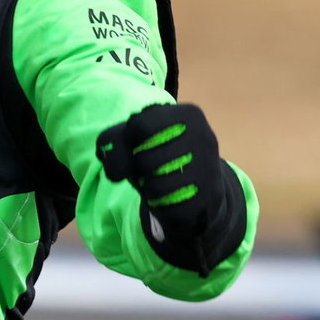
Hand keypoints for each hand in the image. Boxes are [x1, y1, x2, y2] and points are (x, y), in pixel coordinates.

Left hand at [97, 103, 241, 273]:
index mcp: (188, 115)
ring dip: (148, 187)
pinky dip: (160, 204)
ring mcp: (208, 169)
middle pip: (143, 158)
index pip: (139, 124)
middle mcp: (204, 138)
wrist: (199, 188)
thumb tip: (110, 163)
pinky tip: (171, 196)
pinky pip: (166, 204)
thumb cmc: (164, 155)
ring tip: (162, 181)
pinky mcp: (207, 198)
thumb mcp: (139, 139)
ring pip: (154, 185)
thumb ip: (115, 141)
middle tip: (154, 166)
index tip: (141, 143)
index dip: (130, 140)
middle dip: (140, 166)